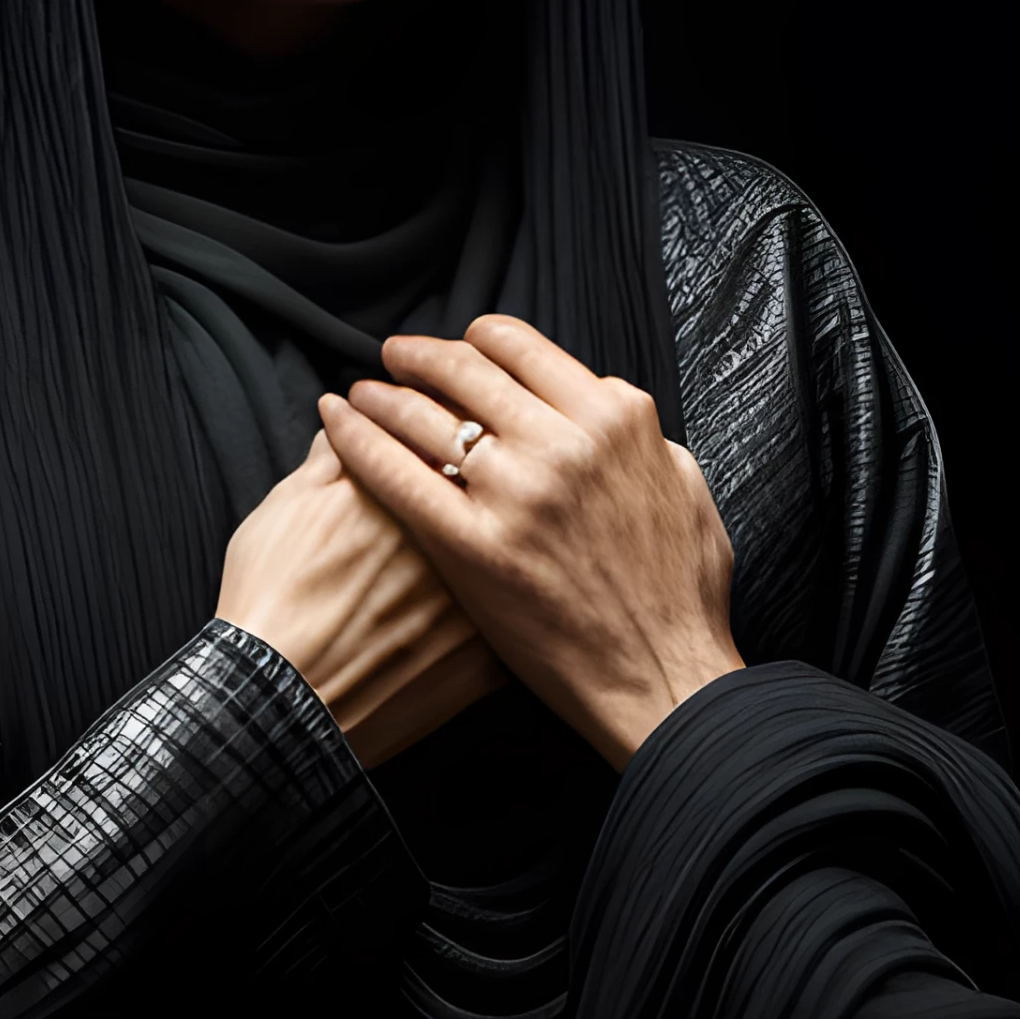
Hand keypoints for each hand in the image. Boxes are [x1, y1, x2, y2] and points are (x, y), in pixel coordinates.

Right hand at [215, 431, 509, 767]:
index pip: (449, 423)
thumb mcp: (287, 504)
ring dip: (507, 530)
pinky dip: (510, 599)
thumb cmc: (270, 600)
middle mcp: (454, 535)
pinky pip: (518, 614)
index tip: (438, 419)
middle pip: (494, 481)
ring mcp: (478, 600)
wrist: (275, 705)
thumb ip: (334, 450)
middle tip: (465, 474)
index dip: (445, 417)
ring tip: (478, 534)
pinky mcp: (487, 659)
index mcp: (404, 486)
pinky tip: (499, 594)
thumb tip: (352, 413)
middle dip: (484, 469)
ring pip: (515, 545)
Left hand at [323, 314, 741, 768]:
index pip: (521, 347)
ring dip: (384, 393)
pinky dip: (358, 439)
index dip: (476, 340)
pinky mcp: (473, 545)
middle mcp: (563, 442)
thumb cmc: (680, 597)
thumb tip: (603, 401)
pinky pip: (399, 474)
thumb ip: (638, 437)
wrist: (663, 678)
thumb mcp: (683, 487)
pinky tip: (336, 423)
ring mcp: (515, 492)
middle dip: (421, 357)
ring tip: (360, 392)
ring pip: (427, 415)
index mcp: (614, 419)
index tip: (457, 346)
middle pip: (466, 371)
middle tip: (393, 357)